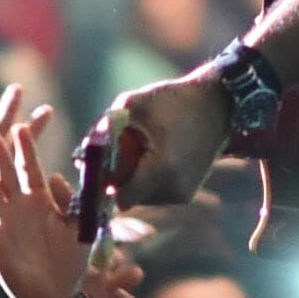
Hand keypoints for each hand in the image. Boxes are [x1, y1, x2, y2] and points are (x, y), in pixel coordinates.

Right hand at [0, 89, 87, 297]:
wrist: (55, 295)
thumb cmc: (70, 259)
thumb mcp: (81, 227)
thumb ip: (77, 201)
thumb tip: (59, 175)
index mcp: (40, 200)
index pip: (30, 168)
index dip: (25, 149)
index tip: (21, 128)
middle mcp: (19, 207)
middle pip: (5, 173)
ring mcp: (4, 223)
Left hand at [96, 72, 229, 210]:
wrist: (217, 105)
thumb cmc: (174, 101)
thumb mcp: (133, 105)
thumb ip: (105, 129)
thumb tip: (81, 156)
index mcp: (162, 168)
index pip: (120, 196)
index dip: (102, 186)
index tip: (92, 168)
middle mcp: (174, 189)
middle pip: (127, 197)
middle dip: (114, 179)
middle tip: (110, 154)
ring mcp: (182, 194)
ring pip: (140, 196)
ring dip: (130, 179)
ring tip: (136, 150)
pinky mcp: (186, 193)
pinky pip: (154, 193)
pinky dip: (145, 179)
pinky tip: (150, 156)